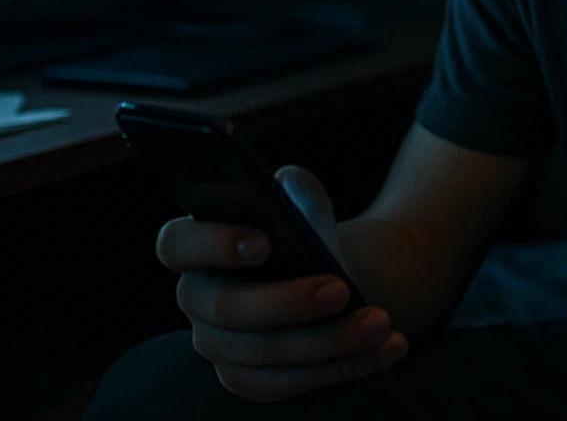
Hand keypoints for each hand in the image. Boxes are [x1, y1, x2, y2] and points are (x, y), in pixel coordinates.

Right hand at [154, 164, 409, 402]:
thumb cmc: (302, 235)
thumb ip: (295, 190)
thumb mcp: (301, 206)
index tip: (264, 242)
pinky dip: (349, 365)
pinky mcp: (252, 382)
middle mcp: (196, 301)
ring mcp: (220, 348)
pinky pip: (298, 382)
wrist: (326, 275)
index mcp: (193, 247)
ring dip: (330, 340)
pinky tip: (390, 345)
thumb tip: (292, 183)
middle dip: (287, 302)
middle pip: (228, 310)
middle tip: (340, 289)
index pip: (176, 244)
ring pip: (269, 354)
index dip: (212, 244)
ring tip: (380, 320)